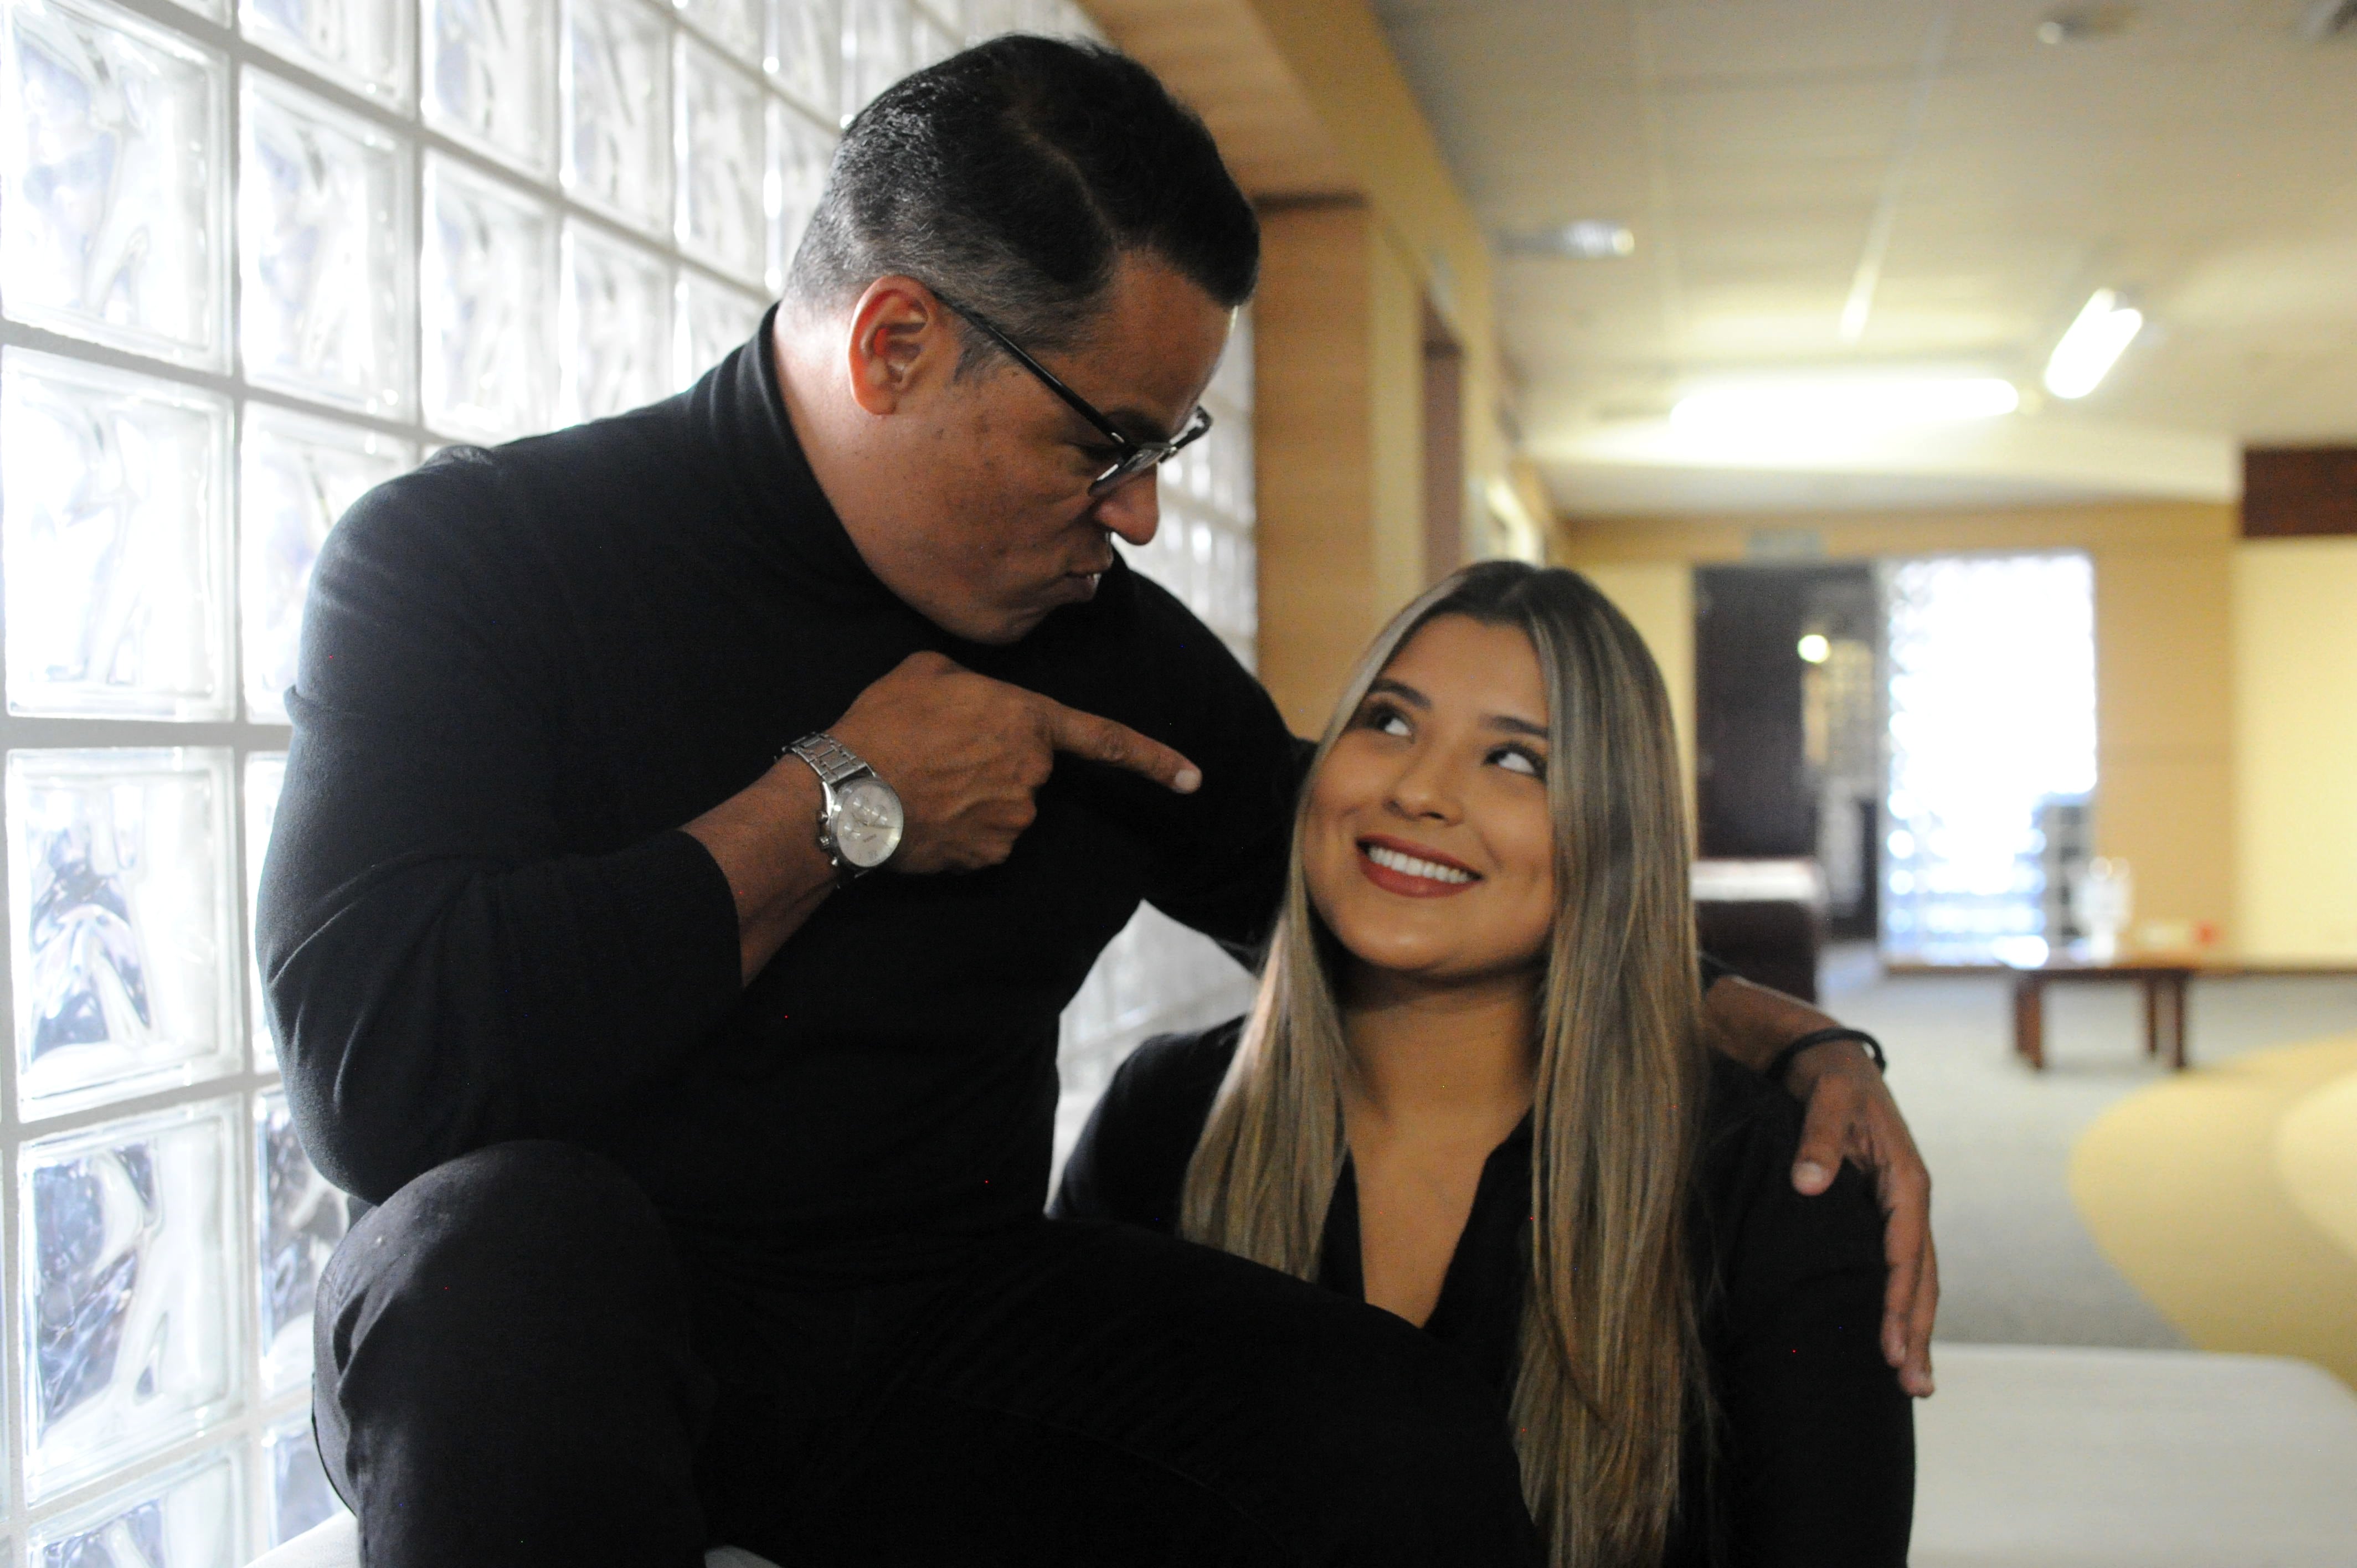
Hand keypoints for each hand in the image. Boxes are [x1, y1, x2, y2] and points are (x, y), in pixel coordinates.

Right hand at [830, 651, 1200, 874]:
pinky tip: (923, 813)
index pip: (1105, 739)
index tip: (1194, 779)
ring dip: (973, 797)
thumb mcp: (926, 671)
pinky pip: (984, 839)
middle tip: (937, 752)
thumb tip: (970, 701)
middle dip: (993, 763)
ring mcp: (1015, 819)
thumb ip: (969, 682)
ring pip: (1006, 806)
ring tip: (921, 781)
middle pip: (1028, 770)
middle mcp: (1033, 773)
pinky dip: (960, 830)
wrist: (848, 790)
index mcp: (1028, 719)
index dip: (1153, 759)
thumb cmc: (885, 724)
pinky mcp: (990, 855)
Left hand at [1787, 1041, 1937, 1397]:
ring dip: (1913, 1329)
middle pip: (1920, 1278)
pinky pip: (1895, 1267)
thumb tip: (1808, 1186)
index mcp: (1906, 1179)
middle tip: (1914, 1388)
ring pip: (1913, 1279)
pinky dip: (1898, 1304)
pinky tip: (1893, 1338)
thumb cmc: (1827, 1078)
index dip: (1899, 1301)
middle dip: (1917, 1332)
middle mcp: (1909, 1200)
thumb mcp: (1824, 1097)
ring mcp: (1897, 1209)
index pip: (1905, 1253)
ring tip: (1913, 1382)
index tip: (1890, 1345)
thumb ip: (1817, 1139)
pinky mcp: (1879, 1212)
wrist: (1827, 1058)